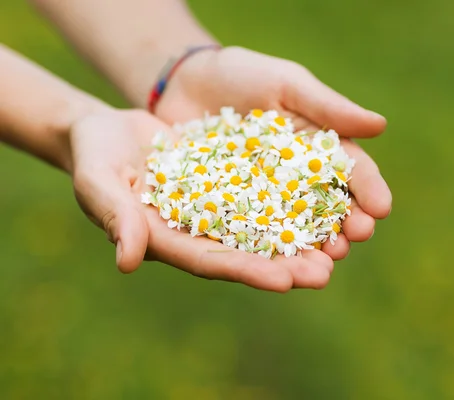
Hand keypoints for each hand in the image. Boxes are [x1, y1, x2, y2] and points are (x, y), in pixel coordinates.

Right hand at [70, 108, 333, 291]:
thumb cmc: (95, 156)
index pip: (212, 261)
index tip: (284, 281)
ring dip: (299, 236)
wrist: (109, 131)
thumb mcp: (100, 182)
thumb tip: (128, 262)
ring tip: (339, 245)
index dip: (248, 271)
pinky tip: (324, 199)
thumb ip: (115, 217)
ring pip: (263, 225)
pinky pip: (264, 191)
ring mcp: (216, 206)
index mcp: (169, 239)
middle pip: (247, 252)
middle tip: (325, 274)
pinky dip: (292, 197)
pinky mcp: (228, 180)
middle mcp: (199, 229)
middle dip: (285, 264)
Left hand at [156, 46, 392, 259]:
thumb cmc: (240, 75)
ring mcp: (266, 197)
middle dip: (346, 226)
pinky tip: (280, 267)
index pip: (351, 169)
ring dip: (314, 249)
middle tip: (355, 240)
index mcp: (318, 146)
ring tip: (325, 265)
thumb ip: (328, 107)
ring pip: (296, 228)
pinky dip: (268, 252)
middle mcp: (298, 178)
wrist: (182, 83)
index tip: (381, 208)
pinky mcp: (231, 209)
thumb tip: (380, 125)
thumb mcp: (286, 84)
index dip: (368, 189)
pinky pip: (252, 233)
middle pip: (329, 207)